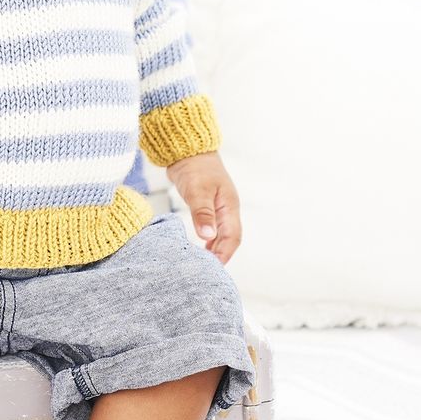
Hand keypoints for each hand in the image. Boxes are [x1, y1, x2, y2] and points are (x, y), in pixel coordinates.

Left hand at [165, 150, 240, 264]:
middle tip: (208, 271)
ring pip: (221, 233)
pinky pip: (212, 227)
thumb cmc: (195, 166)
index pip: (232, 237)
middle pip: (229, 238)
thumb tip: (207, 237)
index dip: (225, 253)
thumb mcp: (198, 190)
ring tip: (204, 263)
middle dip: (221, 254)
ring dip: (215, 248)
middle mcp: (227, 208)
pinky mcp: (207, 204)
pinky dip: (208, 238)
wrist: (188, 149)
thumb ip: (203, 213)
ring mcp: (218, 206)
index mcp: (229, 206)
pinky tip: (201, 246)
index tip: (214, 268)